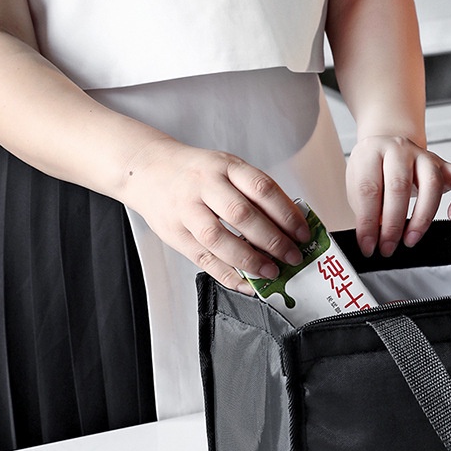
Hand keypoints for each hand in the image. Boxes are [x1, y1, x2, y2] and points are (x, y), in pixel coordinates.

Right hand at [120, 137, 309, 291]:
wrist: (147, 168)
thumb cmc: (196, 172)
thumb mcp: (227, 169)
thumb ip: (255, 193)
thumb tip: (290, 226)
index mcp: (225, 166)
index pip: (262, 189)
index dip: (287, 213)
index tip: (303, 233)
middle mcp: (205, 185)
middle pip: (242, 214)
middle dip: (273, 240)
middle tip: (292, 256)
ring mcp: (187, 209)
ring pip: (219, 238)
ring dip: (249, 260)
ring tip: (271, 272)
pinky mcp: (175, 233)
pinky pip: (203, 258)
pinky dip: (227, 275)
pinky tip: (245, 284)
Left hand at [346, 135, 450, 256]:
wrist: (387, 148)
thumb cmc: (372, 171)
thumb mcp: (356, 186)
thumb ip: (364, 210)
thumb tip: (371, 240)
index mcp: (372, 152)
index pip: (369, 189)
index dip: (367, 222)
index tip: (368, 245)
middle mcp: (400, 150)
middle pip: (399, 187)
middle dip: (393, 225)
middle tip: (387, 247)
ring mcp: (425, 156)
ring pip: (431, 184)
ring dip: (422, 218)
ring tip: (411, 239)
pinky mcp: (445, 166)